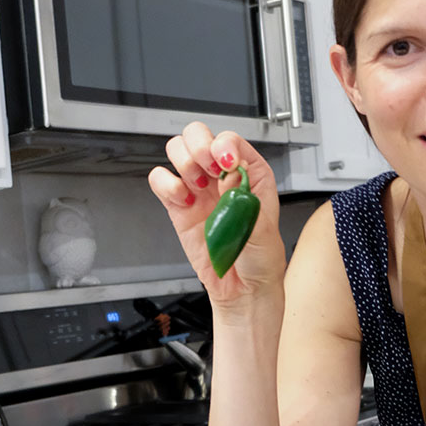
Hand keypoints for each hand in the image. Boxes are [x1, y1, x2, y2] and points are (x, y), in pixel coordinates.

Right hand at [148, 124, 285, 303]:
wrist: (242, 290)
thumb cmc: (260, 260)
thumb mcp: (264, 230)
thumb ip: (248, 202)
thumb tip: (233, 174)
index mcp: (251, 174)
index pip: (231, 140)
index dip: (225, 146)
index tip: (225, 164)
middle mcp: (222, 176)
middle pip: (199, 135)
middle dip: (199, 146)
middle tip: (207, 170)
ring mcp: (198, 189)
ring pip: (178, 150)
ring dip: (183, 162)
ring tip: (196, 187)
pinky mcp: (178, 206)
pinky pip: (161, 180)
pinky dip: (166, 185)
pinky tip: (183, 203)